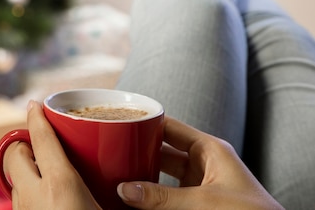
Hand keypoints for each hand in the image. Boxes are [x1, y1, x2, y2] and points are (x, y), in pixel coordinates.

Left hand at [4, 100, 101, 209]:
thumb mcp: (107, 207)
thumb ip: (106, 185)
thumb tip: (127, 182)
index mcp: (59, 185)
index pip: (42, 139)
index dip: (37, 117)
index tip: (35, 105)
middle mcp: (34, 196)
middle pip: (17, 154)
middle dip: (28, 146)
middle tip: (46, 149)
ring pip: (15, 179)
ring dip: (27, 172)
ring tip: (48, 177)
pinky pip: (19, 200)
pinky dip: (28, 194)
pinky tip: (47, 201)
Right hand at [118, 116, 284, 208]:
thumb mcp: (202, 203)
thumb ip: (162, 198)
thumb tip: (125, 190)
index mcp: (209, 148)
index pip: (169, 125)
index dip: (145, 122)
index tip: (120, 122)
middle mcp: (204, 162)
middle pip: (163, 149)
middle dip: (140, 149)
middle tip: (113, 149)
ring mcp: (201, 184)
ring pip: (164, 173)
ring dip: (144, 174)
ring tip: (118, 170)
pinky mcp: (198, 204)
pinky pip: (169, 193)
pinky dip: (153, 194)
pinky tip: (136, 197)